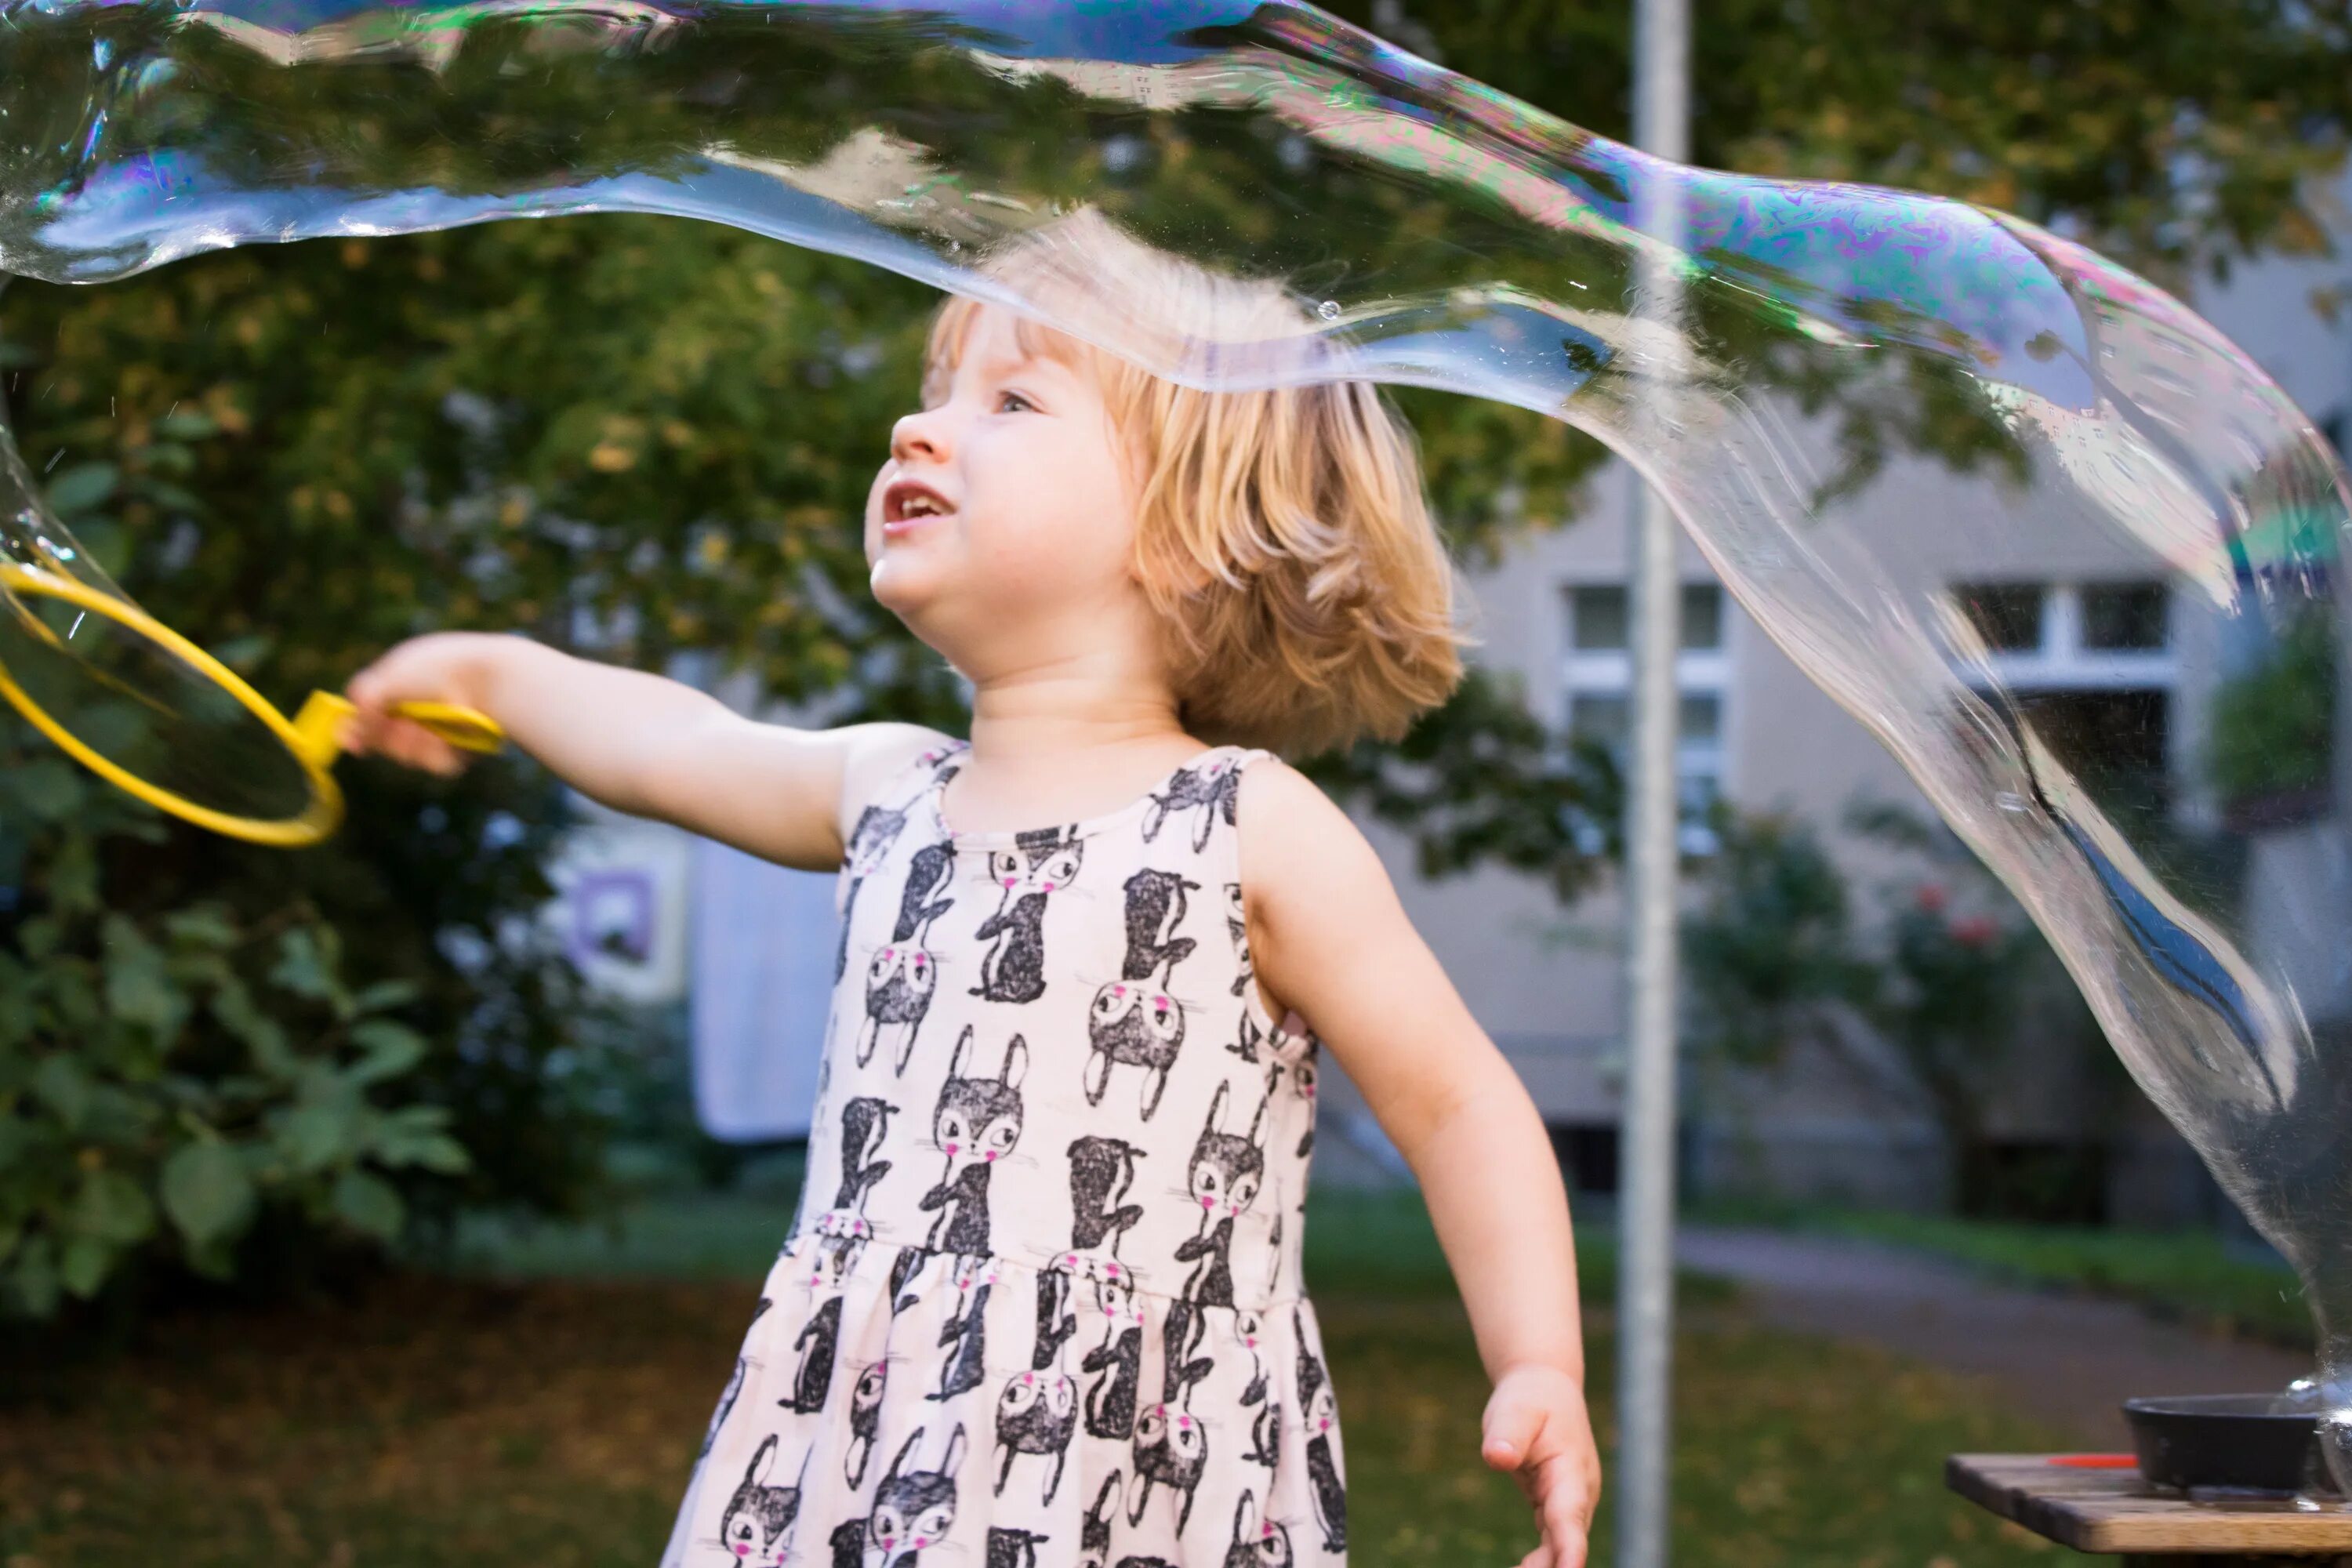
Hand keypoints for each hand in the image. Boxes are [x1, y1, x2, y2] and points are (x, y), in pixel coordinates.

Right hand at [343, 631, 499, 777]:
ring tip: (428, 728)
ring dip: (412, 744)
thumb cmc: (438, 670)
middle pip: (385, 738)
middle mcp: (420, 703)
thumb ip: (364, 701)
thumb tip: (343, 732)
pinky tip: (446, 738)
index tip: (352, 743)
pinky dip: (438, 753)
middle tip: (400, 727)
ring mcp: (440, 727)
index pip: (370, 709)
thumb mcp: (390, 678)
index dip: (359, 728)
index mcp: (403, 678)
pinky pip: (437, 764)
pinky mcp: (461, 747)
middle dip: (388, 737)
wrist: (490, 678)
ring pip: (408, 755)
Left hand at [1482, 1362, 1601, 1567]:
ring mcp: (1571, 1499)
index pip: (1570, 1512)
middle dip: (1555, 1564)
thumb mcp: (1516, 1408)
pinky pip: (1553, 1538)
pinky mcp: (1557, 1504)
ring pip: (1562, 1541)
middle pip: (1568, 1536)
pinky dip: (1544, 1558)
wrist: (1547, 1387)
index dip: (1570, 1545)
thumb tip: (1496, 1457)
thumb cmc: (1531, 1397)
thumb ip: (1508, 1432)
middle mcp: (1578, 1490)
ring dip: (1548, 1565)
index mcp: (1571, 1468)